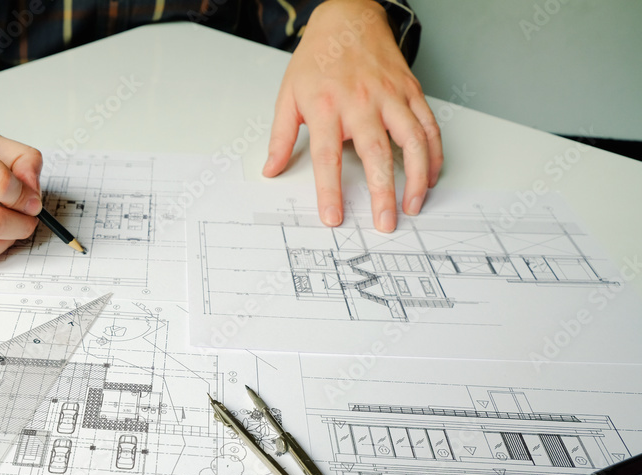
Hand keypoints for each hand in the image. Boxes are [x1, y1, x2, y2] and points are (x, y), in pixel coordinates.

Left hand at [263, 0, 442, 231]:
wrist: (347, 19)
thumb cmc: (317, 60)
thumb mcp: (288, 96)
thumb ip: (281, 137)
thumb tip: (271, 170)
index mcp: (326, 108)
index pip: (327, 158)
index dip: (330, 191)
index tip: (334, 218)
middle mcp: (361, 103)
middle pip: (375, 154)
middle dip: (382, 193)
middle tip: (385, 223)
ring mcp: (390, 97)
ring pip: (412, 141)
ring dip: (416, 177)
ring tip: (413, 205)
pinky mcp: (410, 92)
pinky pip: (428, 125)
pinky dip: (433, 153)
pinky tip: (430, 175)